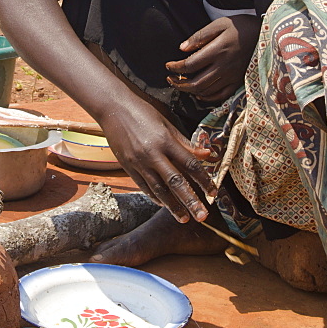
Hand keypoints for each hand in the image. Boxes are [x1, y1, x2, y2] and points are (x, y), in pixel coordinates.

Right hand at [100, 101, 215, 223]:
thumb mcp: (167, 124)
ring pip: (158, 189)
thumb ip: (186, 143)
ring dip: (173, 206)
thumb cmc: (143, 113)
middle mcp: (152, 154)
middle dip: (190, 200)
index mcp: (165, 141)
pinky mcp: (128, 166)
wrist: (113, 109)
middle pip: (175, 182)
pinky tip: (164, 205)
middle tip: (202, 216)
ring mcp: (138, 162)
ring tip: (184, 218)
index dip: (203, 180)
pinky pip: (144, 186)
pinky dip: (155, 197)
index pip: (189, 164)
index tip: (213, 193)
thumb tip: (207, 155)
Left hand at [165, 15, 259, 102]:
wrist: (266, 33)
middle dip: (179, 83)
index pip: (189, 65)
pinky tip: (199, 94)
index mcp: (217, 51)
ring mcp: (232, 76)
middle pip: (196, 83)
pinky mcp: (239, 81)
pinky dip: (208, 97)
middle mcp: (224, 67)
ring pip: (206, 91)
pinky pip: (221, 96)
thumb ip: (200, 36)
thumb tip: (182, 49)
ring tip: (181, 84)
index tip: (168, 66)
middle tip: (170, 79)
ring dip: (190, 90)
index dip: (175, 67)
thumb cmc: (241, 26)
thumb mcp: (220, 24)